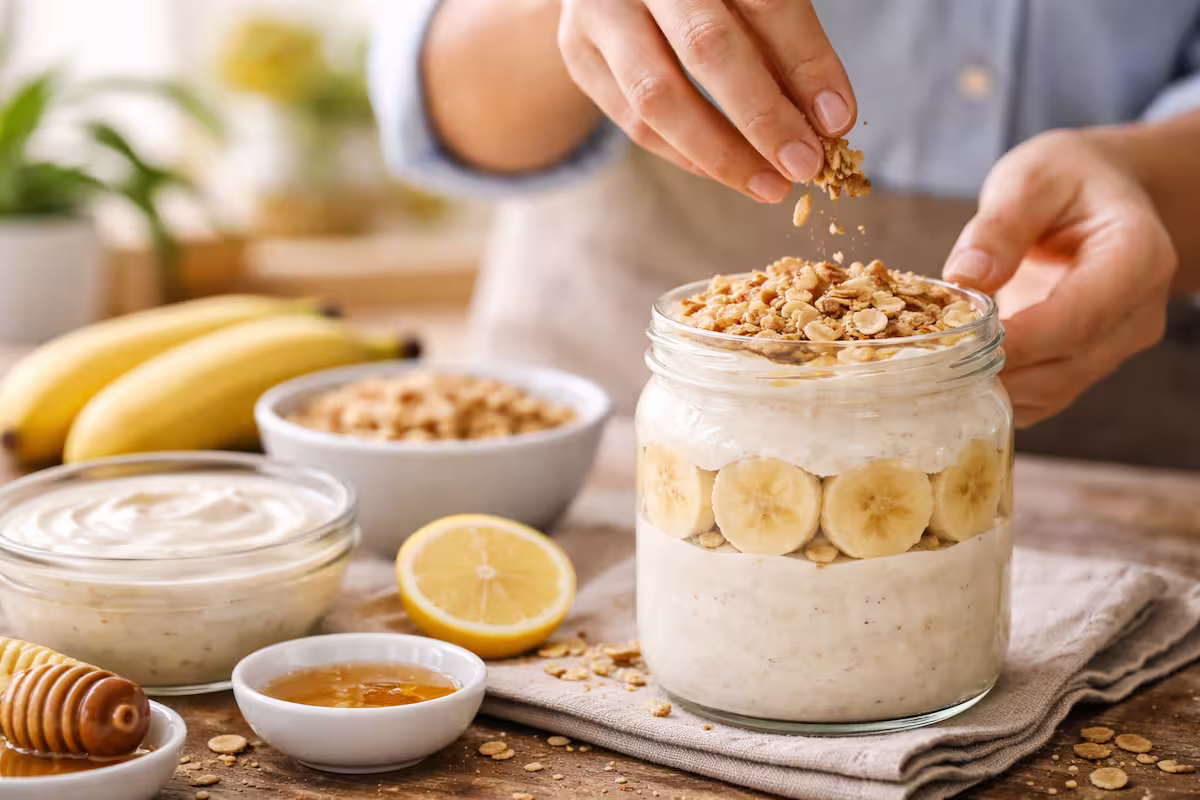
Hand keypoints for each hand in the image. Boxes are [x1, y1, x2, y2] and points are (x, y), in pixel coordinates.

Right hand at [557, 0, 854, 201]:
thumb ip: (785, 43)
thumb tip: (828, 119)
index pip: (765, 2)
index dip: (806, 62)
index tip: (838, 119)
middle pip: (707, 47)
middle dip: (763, 115)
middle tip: (804, 163)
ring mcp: (601, 11)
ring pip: (657, 96)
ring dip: (721, 153)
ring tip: (769, 184)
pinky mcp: (578, 52)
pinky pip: (633, 121)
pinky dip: (686, 155)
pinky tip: (729, 171)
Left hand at [943, 130, 1177, 427]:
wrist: (1097, 197)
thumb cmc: (1067, 180)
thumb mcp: (1031, 179)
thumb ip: (1001, 225)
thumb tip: (966, 277)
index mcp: (1137, 257)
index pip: (1079, 317)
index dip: (1020, 340)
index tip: (961, 347)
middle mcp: (1137, 310)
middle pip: (1067, 364)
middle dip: (998, 372)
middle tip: (928, 369)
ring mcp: (1116, 343)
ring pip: (1054, 389)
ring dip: (994, 388)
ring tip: (932, 374)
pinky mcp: (1087, 361)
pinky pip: (1044, 394)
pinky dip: (999, 392)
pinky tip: (953, 376)